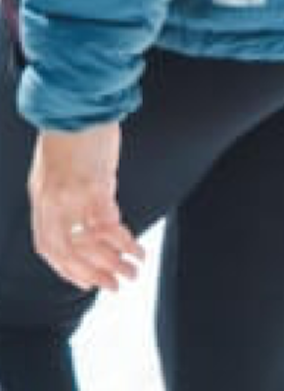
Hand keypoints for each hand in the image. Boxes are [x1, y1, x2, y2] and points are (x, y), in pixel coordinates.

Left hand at [29, 120, 137, 291]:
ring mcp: (71, 196)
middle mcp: (52, 204)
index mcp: (41, 201)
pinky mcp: (94, 185)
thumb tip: (84, 217)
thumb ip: (64, 196)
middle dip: (94, 273)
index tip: (87, 283)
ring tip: (133, 269)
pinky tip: (135, 245)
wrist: (74, 106)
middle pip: (69, 251)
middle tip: (117, 284)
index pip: (49, 248)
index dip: (67, 270)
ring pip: (88, 242)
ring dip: (112, 261)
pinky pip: (106, 223)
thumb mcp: (55, 170)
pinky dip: (121, 239)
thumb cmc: (69, 134)